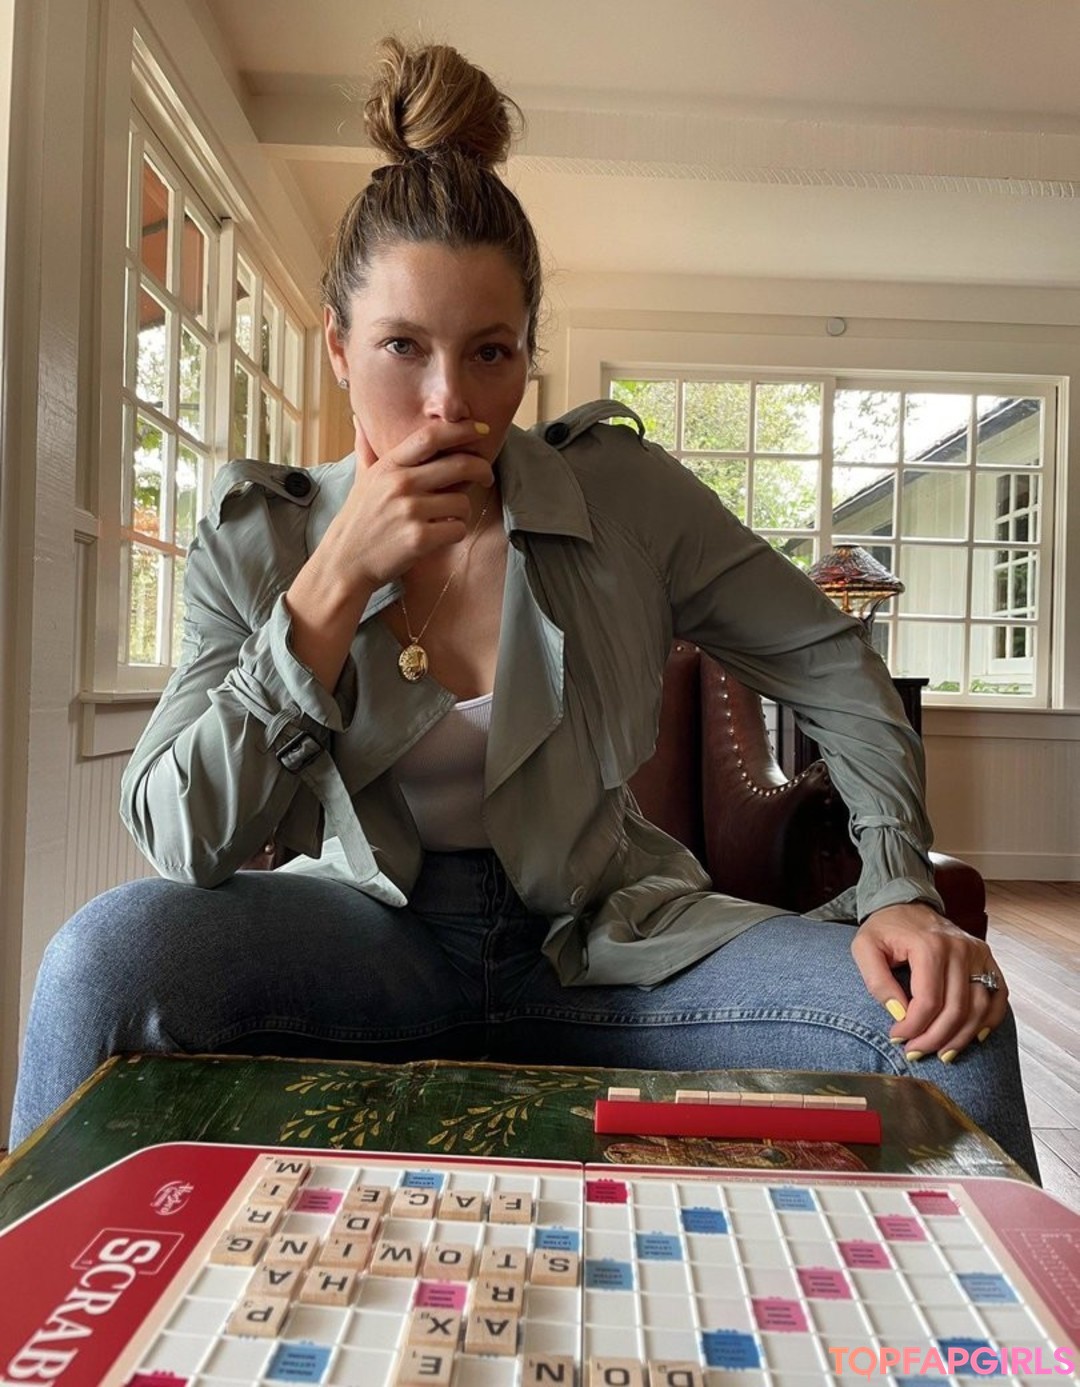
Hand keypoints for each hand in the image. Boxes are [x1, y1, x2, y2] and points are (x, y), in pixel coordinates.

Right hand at [284, 416, 493, 690]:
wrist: (344, 564)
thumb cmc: (358, 522)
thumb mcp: (361, 479)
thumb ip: (367, 449)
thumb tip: (359, 417)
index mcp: (389, 466)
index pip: (431, 436)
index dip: (461, 429)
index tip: (482, 429)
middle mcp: (400, 483)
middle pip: (459, 464)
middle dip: (481, 469)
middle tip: (486, 477)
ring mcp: (410, 511)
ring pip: (462, 502)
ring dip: (462, 511)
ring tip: (445, 519)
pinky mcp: (419, 538)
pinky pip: (458, 529)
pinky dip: (455, 533)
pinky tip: (441, 536)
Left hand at [851, 902, 1007, 1061]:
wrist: (906, 903)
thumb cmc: (885, 928)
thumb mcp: (865, 948)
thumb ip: (877, 981)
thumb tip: (899, 1014)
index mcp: (929, 946)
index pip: (928, 1002)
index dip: (913, 1027)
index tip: (897, 1038)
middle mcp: (960, 949)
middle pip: (956, 1010)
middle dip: (935, 1039)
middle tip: (916, 1052)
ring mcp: (978, 953)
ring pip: (980, 1008)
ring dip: (962, 1037)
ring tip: (942, 1053)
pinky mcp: (987, 959)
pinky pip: (998, 996)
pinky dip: (990, 1021)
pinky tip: (974, 1037)